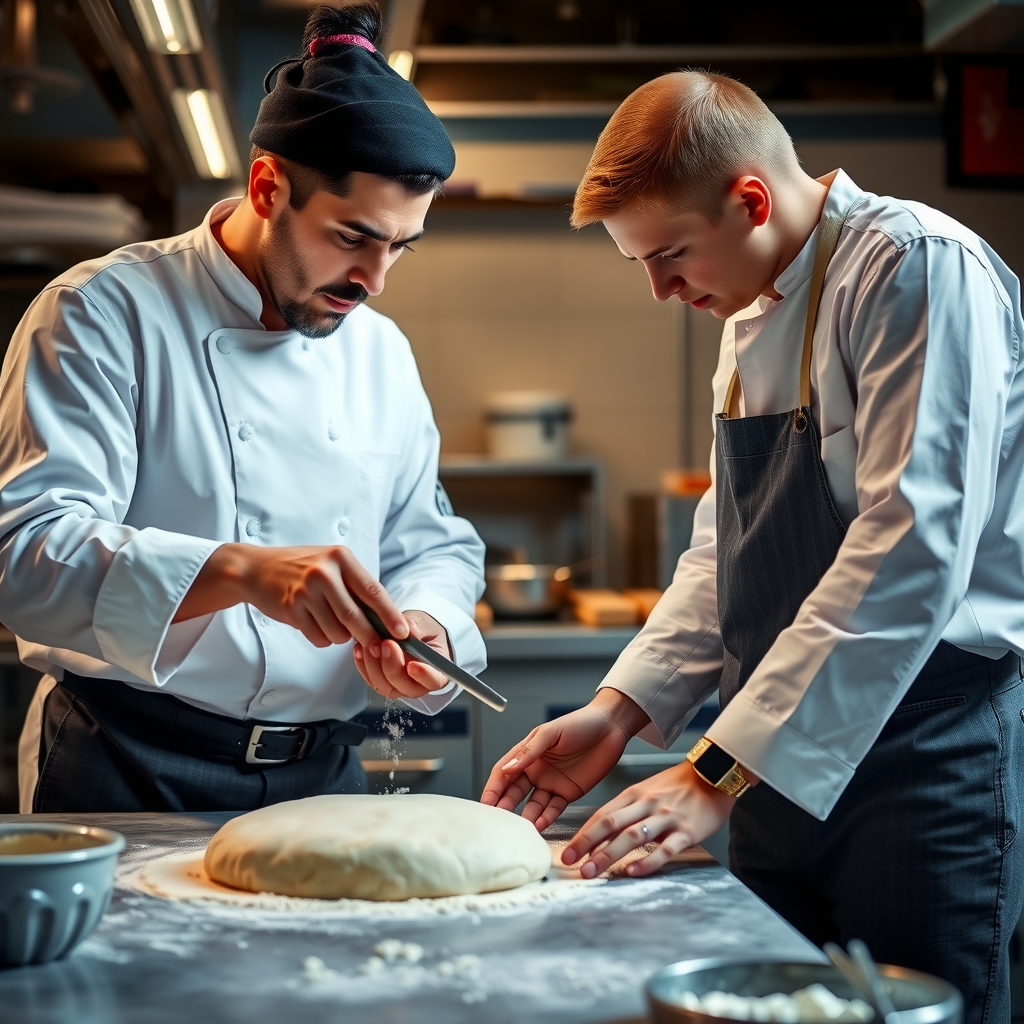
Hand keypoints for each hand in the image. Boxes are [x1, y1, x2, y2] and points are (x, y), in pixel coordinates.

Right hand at [174, 543, 408, 651]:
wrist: (256, 569)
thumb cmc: (299, 568)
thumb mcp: (330, 564)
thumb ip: (354, 586)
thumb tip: (384, 618)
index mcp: (341, 558)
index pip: (373, 591)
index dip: (390, 615)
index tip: (403, 632)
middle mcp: (324, 572)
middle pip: (356, 617)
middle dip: (369, 636)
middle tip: (376, 646)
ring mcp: (306, 590)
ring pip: (338, 632)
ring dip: (338, 636)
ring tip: (327, 620)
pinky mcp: (291, 608)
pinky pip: (318, 637)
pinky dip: (321, 638)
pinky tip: (312, 623)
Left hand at [352, 609, 452, 700]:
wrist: (409, 631)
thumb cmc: (422, 629)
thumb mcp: (424, 622)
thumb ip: (416, 628)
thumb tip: (405, 631)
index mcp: (437, 670)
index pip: (434, 680)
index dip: (424, 675)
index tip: (412, 664)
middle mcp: (418, 684)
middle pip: (405, 686)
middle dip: (393, 666)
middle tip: (387, 644)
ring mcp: (398, 685)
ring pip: (384, 685)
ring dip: (375, 666)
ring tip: (371, 644)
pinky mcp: (381, 682)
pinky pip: (370, 679)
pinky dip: (363, 665)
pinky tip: (360, 648)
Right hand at [480, 689, 650, 831]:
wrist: (611, 727)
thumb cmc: (580, 723)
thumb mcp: (550, 733)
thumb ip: (529, 751)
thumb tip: (507, 768)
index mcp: (527, 753)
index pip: (503, 773)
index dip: (493, 788)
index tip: (485, 804)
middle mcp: (536, 770)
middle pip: (514, 792)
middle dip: (505, 807)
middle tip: (498, 822)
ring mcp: (551, 783)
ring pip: (533, 804)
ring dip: (526, 817)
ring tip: (520, 829)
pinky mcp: (568, 792)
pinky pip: (553, 809)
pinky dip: (546, 818)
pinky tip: (540, 825)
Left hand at [562, 761, 737, 878]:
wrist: (714, 773)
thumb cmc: (678, 785)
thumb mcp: (647, 790)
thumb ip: (627, 811)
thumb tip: (602, 836)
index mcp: (634, 794)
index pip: (602, 814)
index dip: (583, 834)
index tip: (568, 852)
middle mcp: (647, 804)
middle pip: (610, 824)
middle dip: (587, 845)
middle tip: (570, 863)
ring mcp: (666, 817)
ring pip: (632, 836)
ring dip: (609, 855)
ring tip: (592, 872)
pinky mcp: (687, 831)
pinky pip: (665, 849)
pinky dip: (647, 861)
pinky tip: (632, 871)